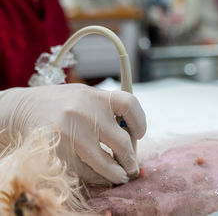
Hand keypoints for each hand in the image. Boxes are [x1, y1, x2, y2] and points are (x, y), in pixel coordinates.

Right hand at [0, 84, 145, 184]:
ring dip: (116, 174)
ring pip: (104, 163)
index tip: (139, 134)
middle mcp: (85, 113)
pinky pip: (84, 172)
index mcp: (95, 96)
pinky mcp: (57, 152)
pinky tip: (99, 177)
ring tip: (120, 177)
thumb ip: (107, 112)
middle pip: (121, 142)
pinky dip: (95, 178)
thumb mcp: (85, 97)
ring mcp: (70, 134)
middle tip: (132, 168)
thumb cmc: (60, 105)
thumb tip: (133, 139)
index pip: (129, 104)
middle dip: (130, 160)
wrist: (21, 110)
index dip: (140, 121)